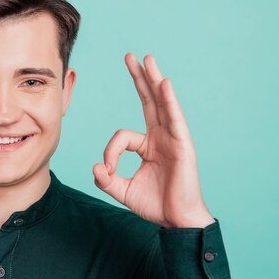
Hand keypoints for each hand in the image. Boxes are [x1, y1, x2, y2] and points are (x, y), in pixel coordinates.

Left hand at [92, 53, 214, 228]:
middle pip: (149, 101)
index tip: (107, 169)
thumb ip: (106, 179)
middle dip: (139, 78)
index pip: (122, 136)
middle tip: (131, 57)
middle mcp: (161, 137)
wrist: (175, 221)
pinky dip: (169, 101)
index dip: (110, 151)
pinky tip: (164, 83)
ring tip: (147, 58)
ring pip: (162, 103)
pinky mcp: (183, 145)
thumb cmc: (154, 205)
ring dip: (154, 79)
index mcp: (148, 146)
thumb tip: (95, 166)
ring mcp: (173, 139)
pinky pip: (175, 118)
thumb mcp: (122, 191)